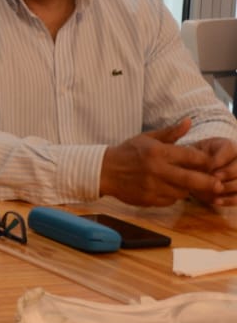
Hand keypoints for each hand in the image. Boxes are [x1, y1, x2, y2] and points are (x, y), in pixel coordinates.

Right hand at [99, 119, 220, 205]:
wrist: (103, 171)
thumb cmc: (127, 152)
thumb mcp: (147, 138)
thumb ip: (170, 133)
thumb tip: (189, 121)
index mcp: (157, 152)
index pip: (190, 157)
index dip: (205, 161)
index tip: (212, 163)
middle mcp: (156, 170)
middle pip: (191, 179)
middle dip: (208, 183)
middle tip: (218, 184)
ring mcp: (152, 186)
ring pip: (182, 192)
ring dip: (187, 189)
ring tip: (184, 183)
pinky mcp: (148, 199)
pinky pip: (170, 201)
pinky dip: (173, 196)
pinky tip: (168, 189)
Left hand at [189, 137, 236, 206]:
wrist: (194, 171)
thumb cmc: (193, 159)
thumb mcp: (193, 153)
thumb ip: (197, 157)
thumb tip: (206, 169)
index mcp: (228, 146)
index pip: (230, 148)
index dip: (220, 159)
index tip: (209, 167)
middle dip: (228, 172)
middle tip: (215, 179)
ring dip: (229, 186)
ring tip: (215, 190)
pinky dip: (230, 200)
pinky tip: (217, 201)